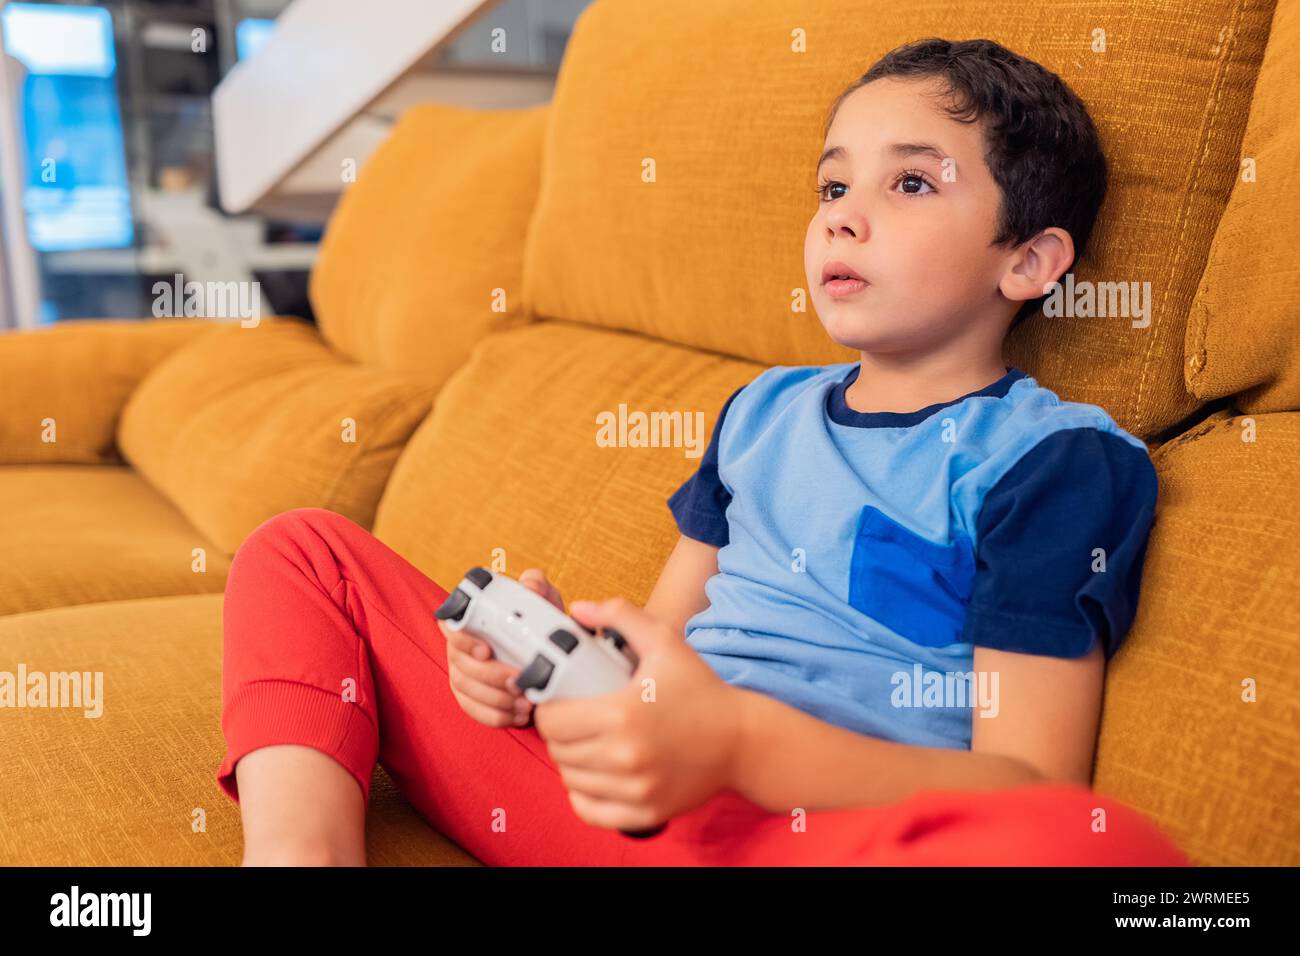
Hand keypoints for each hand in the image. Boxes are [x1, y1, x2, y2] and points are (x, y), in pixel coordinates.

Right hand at [439, 568, 561, 728]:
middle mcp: (460, 647)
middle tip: (518, 682)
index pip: (451, 627)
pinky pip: (474, 711)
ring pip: (467, 690)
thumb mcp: (542, 598)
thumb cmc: (540, 619)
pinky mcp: (472, 697)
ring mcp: (463, 673)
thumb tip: (529, 586)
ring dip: (496, 700)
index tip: (487, 650)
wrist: (550, 648)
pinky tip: (517, 715)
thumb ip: (536, 585)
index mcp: (470, 620)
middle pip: (461, 665)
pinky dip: (495, 716)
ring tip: (524, 702)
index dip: (464, 640)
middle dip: (490, 677)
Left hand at [533, 597, 743, 832]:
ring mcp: (635, 790)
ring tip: (587, 744)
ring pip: (570, 781)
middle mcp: (625, 756)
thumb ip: (620, 615)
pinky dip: (584, 795)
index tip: (561, 702)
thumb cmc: (701, 689)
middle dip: (560, 733)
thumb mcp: (664, 641)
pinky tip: (595, 775)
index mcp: (622, 714)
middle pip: (558, 751)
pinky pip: (590, 811)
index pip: (552, 721)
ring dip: (571, 762)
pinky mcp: (645, 813)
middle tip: (575, 720)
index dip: (550, 709)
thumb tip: (579, 609)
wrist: (742, 740)